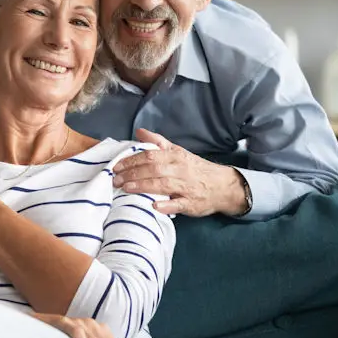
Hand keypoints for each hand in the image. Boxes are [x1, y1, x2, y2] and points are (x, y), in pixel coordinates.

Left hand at [112, 128, 247, 216]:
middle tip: (115, 179)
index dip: (131, 160)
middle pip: (153, 169)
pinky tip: (154, 205)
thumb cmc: (195, 169)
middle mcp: (180, 170)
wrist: (223, 186)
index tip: (116, 166)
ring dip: (143, 186)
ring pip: (162, 185)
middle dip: (132, 174)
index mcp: (175, 156)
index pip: (150, 155)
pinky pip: (178, 204)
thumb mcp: (178, 152)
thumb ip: (158, 142)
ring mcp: (186, 187)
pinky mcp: (191, 203)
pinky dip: (166, 205)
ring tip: (126, 188)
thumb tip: (139, 132)